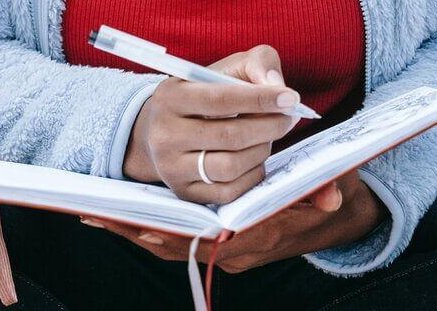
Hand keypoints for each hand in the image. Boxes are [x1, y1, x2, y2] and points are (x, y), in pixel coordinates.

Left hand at [80, 171, 387, 271]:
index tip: (137, 223)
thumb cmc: (329, 190)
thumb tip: (329, 198)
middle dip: (145, 230)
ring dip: (138, 232)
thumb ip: (329, 188)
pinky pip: (181, 242)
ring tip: (99, 217)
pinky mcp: (224, 245)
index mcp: (266, 234)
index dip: (173, 232)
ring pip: (177, 246)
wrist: (335, 216)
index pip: (213, 240)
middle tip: (102, 215)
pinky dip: (152, 230)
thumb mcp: (337, 183)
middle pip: (185, 245)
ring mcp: (232, 252)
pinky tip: (121, 218)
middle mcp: (245, 250)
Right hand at [124, 45, 301, 203]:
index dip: (260, 99)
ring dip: (261, 150)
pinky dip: (252, 174)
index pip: (221, 99)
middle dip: (270, 126)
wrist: (165, 129)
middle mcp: (165, 134)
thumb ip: (256, 63)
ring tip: (268, 137)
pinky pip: (229, 191)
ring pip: (230, 167)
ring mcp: (171, 168)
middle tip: (289, 118)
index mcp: (171, 97)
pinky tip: (254, 158)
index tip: (290, 98)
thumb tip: (276, 86)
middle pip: (230, 136)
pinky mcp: (184, 192)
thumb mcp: (226, 68)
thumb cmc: (205, 94)